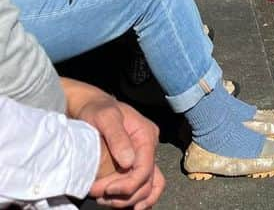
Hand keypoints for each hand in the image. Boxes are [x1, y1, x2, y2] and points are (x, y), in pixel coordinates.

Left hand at [62, 84, 162, 209]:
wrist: (90, 107)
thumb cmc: (97, 109)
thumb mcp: (106, 117)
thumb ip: (117, 137)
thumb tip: (129, 161)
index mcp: (146, 135)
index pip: (145, 169)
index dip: (128, 185)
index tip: (106, 190)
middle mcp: (149, 148)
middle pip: (147, 182)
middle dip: (124, 195)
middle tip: (97, 195)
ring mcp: (143, 157)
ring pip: (148, 187)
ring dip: (128, 200)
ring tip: (104, 200)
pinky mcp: (134, 164)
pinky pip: (144, 186)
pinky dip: (134, 199)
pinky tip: (120, 204)